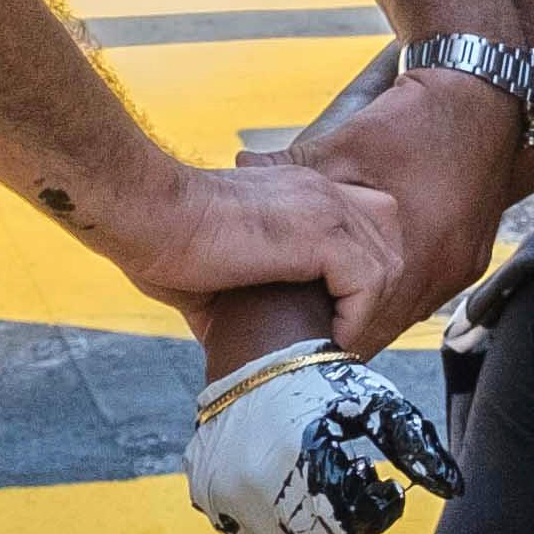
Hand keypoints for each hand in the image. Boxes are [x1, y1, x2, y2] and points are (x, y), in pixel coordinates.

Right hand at [74, 156, 406, 335]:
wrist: (147, 219)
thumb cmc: (167, 246)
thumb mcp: (221, 272)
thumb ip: (249, 295)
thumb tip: (247, 342)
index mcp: (299, 191)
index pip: (363, 226)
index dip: (358, 275)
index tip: (336, 319)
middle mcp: (320, 191)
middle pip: (386, 239)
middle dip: (372, 291)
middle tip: (342, 333)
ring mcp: (324, 208)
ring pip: (385, 264)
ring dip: (365, 310)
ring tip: (335, 341)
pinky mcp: (320, 232)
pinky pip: (368, 282)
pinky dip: (356, 318)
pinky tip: (328, 338)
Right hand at [183, 339, 461, 533]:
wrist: (259, 357)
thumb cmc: (326, 382)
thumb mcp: (378, 407)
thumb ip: (416, 448)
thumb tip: (454, 488)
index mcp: (298, 465)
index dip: (361, 521)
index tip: (369, 487)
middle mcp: (253, 484)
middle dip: (332, 527)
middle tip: (341, 489)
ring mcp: (223, 491)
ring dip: (297, 523)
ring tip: (312, 481)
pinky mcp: (204, 491)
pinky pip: (243, 526)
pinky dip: (263, 513)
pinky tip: (279, 478)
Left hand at [280, 64, 516, 338]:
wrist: (482, 100)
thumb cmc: (410, 122)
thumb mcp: (344, 143)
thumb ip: (289, 163)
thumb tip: (239, 166)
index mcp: (405, 252)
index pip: (365, 324)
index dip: (328, 334)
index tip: (296, 335)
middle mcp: (438, 270)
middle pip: (386, 328)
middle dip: (347, 331)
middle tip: (306, 331)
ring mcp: (459, 267)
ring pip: (408, 314)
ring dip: (373, 314)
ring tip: (333, 311)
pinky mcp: (473, 259)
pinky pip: (430, 294)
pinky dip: (399, 293)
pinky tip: (372, 283)